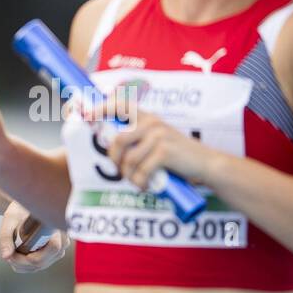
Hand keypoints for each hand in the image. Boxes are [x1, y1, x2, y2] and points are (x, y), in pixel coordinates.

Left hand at [0, 200, 69, 272]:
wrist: (27, 207)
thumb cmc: (20, 209)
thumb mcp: (10, 220)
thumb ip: (6, 237)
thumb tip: (5, 256)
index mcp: (56, 226)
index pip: (53, 248)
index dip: (32, 257)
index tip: (13, 254)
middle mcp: (62, 240)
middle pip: (43, 261)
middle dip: (22, 263)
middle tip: (8, 255)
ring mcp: (58, 249)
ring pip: (40, 266)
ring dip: (22, 265)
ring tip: (10, 254)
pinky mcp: (52, 254)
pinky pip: (39, 265)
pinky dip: (25, 265)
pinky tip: (16, 256)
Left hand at [82, 90, 217, 189]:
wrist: (206, 164)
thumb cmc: (178, 156)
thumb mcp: (159, 140)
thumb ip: (139, 139)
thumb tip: (112, 148)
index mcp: (148, 117)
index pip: (121, 106)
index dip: (101, 109)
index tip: (87, 116)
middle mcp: (152, 122)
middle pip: (118, 141)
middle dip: (115, 161)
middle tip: (122, 173)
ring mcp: (158, 136)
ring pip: (128, 159)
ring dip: (129, 176)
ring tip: (137, 182)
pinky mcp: (164, 151)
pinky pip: (141, 171)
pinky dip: (140, 182)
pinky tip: (146, 186)